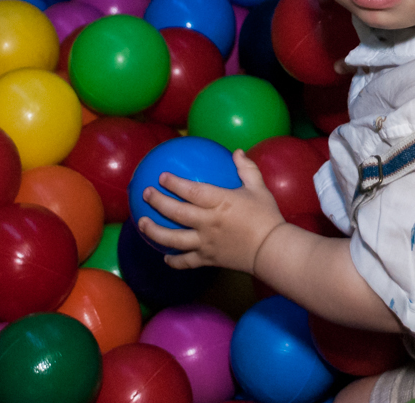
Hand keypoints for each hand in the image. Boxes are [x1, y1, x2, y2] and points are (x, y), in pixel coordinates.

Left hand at [137, 149, 285, 272]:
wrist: (272, 250)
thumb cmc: (267, 217)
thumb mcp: (259, 188)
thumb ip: (246, 169)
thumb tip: (237, 152)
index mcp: (220, 202)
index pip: (191, 190)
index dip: (174, 183)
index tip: (161, 176)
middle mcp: (208, 222)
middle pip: (176, 212)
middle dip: (157, 202)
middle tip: (145, 194)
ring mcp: (206, 242)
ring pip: (173, 239)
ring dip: (154, 231)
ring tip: (142, 223)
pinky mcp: (208, 259)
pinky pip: (186, 261)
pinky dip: (173, 260)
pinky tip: (165, 258)